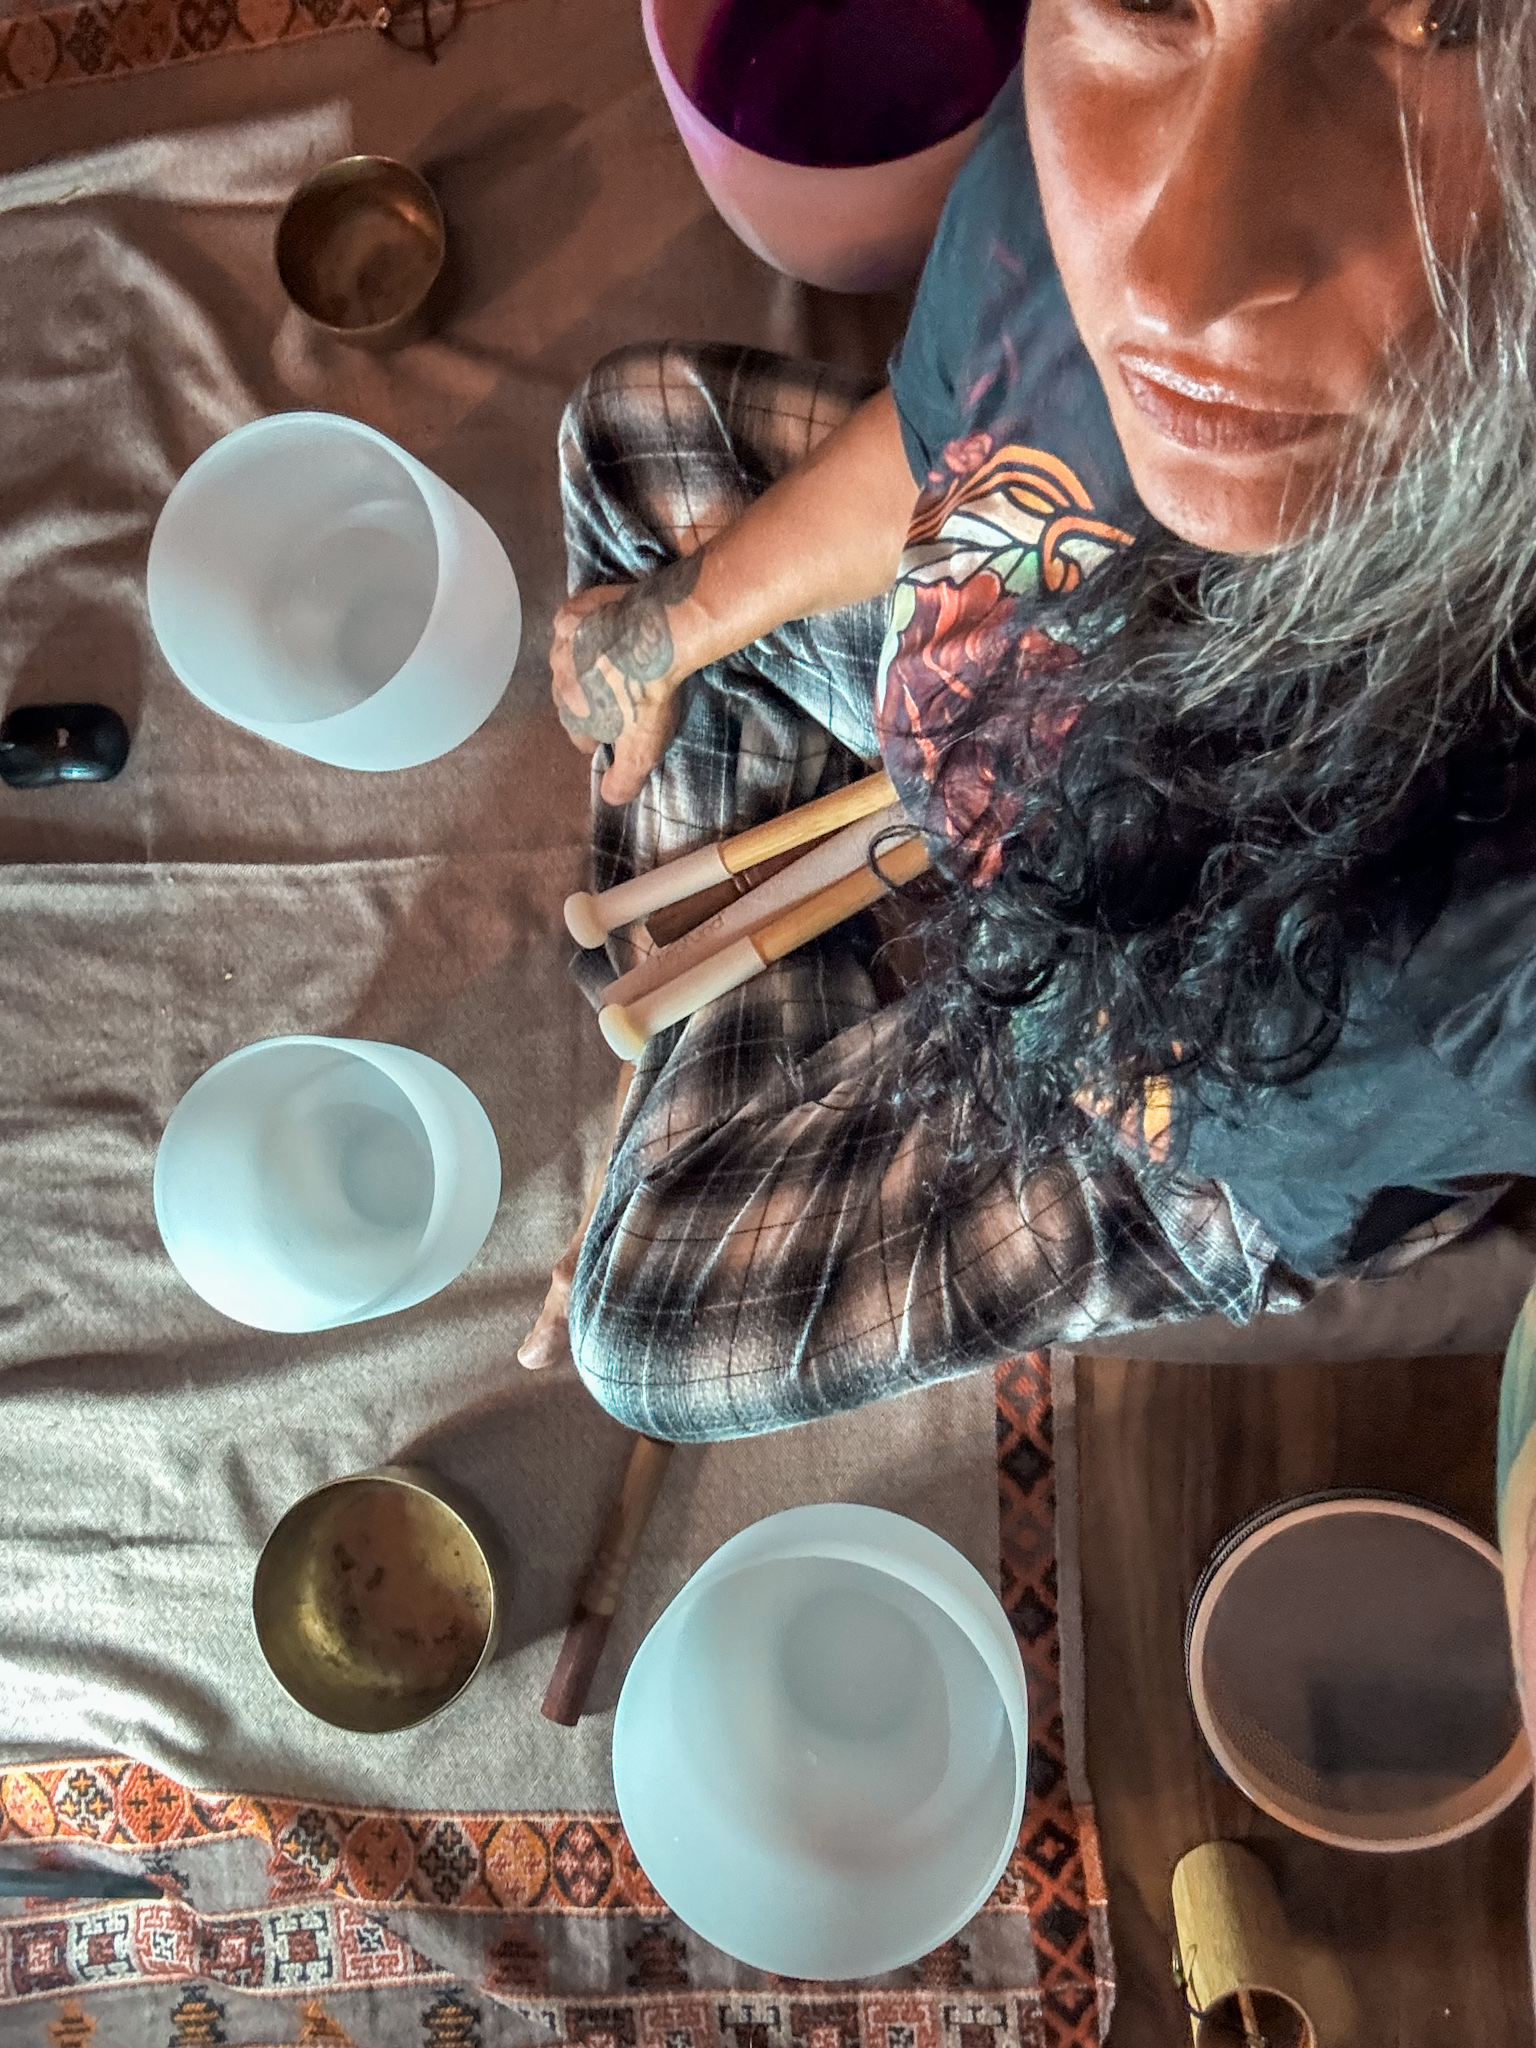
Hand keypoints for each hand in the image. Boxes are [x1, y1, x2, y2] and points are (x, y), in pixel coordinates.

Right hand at [550, 552, 704, 805]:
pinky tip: (608, 625)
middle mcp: (557, 678)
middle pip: (572, 695)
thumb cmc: (649, 696)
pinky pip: (574, 623)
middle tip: (624, 690)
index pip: (580, 735)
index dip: (603, 735)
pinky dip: (586, 627)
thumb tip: (609, 800)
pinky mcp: (574, 609)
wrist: (658, 634)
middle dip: (592, 696)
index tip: (623, 729)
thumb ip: (622, 781)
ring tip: (617, 657)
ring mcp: (562, 641)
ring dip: (587, 660)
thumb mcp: (642, 751)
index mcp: (571, 714)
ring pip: (570, 658)